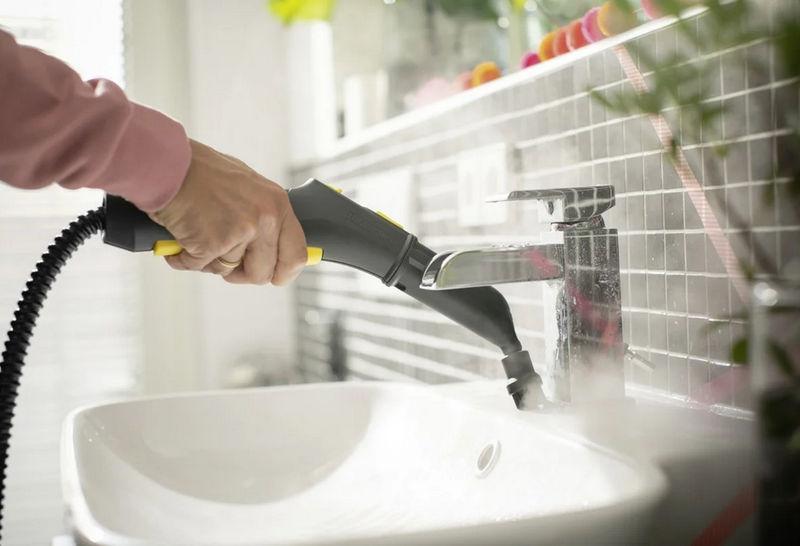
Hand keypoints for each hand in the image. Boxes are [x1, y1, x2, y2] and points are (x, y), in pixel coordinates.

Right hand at [149, 139, 306, 284]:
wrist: (168, 164)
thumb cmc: (201, 172)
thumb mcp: (248, 188)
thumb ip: (263, 216)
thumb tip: (274, 244)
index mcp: (278, 205)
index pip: (296, 254)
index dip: (284, 273)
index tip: (275, 277)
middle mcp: (264, 219)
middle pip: (262, 273)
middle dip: (240, 274)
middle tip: (223, 262)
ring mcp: (239, 232)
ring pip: (226, 270)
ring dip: (207, 260)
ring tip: (197, 232)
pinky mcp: (211, 243)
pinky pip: (199, 266)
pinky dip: (184, 258)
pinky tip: (180, 236)